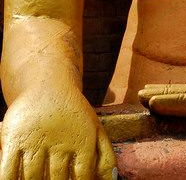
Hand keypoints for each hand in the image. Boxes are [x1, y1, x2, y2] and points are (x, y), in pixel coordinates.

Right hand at [0, 85, 116, 179]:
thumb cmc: (74, 115)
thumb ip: (105, 158)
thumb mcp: (95, 130)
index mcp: (82, 142)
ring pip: (32, 179)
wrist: (48, 85)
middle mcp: (59, 142)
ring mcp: (35, 141)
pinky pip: (8, 171)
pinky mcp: (14, 139)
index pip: (82, 178)